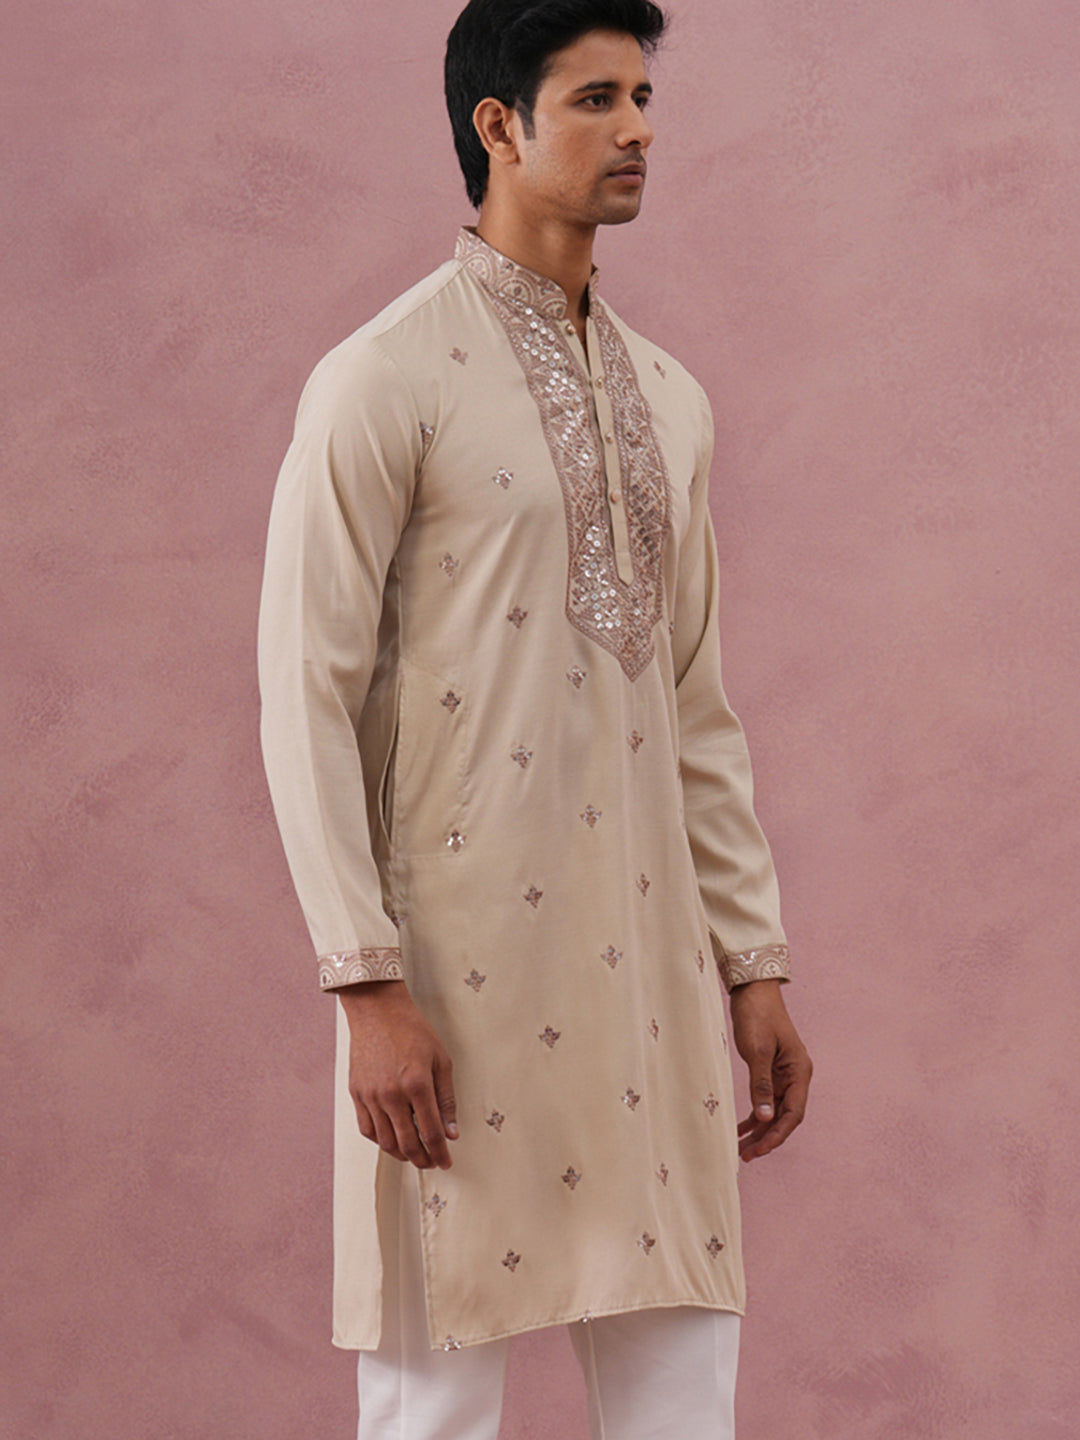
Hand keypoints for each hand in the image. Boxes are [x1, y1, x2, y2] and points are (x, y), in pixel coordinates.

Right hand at [337, 979, 457, 1169]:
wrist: (377, 1011)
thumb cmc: (412, 1031)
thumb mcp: (440, 1060)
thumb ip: (446, 1099)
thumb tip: (451, 1132)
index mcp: (417, 1085)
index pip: (431, 1132)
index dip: (440, 1152)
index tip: (446, 1161)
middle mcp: (391, 1095)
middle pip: (407, 1144)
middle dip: (422, 1159)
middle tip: (432, 1162)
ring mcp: (370, 1096)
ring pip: (385, 1141)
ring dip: (402, 1154)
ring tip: (414, 1154)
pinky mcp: (356, 1094)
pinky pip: (367, 1129)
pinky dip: (380, 1141)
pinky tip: (392, 1139)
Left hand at [729, 979, 810, 1161]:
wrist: (752, 990)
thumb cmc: (757, 1016)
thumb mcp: (757, 1052)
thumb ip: (761, 1085)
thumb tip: (764, 1117)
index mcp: (799, 1072)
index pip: (793, 1114)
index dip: (777, 1134)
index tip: (759, 1150)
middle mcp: (795, 1076)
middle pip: (784, 1116)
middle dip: (767, 1137)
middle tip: (746, 1155)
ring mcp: (783, 1074)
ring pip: (773, 1110)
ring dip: (759, 1129)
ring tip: (741, 1148)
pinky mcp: (770, 1070)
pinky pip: (765, 1099)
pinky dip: (754, 1114)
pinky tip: (740, 1127)